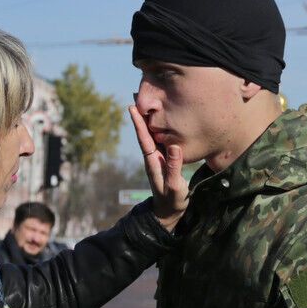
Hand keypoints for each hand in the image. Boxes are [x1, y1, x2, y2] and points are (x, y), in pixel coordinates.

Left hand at [129, 106, 187, 231]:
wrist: (168, 212)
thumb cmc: (172, 200)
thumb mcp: (174, 186)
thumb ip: (174, 167)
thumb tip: (173, 147)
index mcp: (153, 162)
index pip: (145, 139)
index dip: (139, 123)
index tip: (132, 108)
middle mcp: (152, 158)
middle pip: (145, 133)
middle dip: (140, 115)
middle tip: (135, 95)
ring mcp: (157, 159)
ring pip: (151, 135)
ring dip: (147, 119)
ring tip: (145, 103)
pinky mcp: (164, 161)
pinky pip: (159, 141)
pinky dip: (157, 129)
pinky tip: (159, 121)